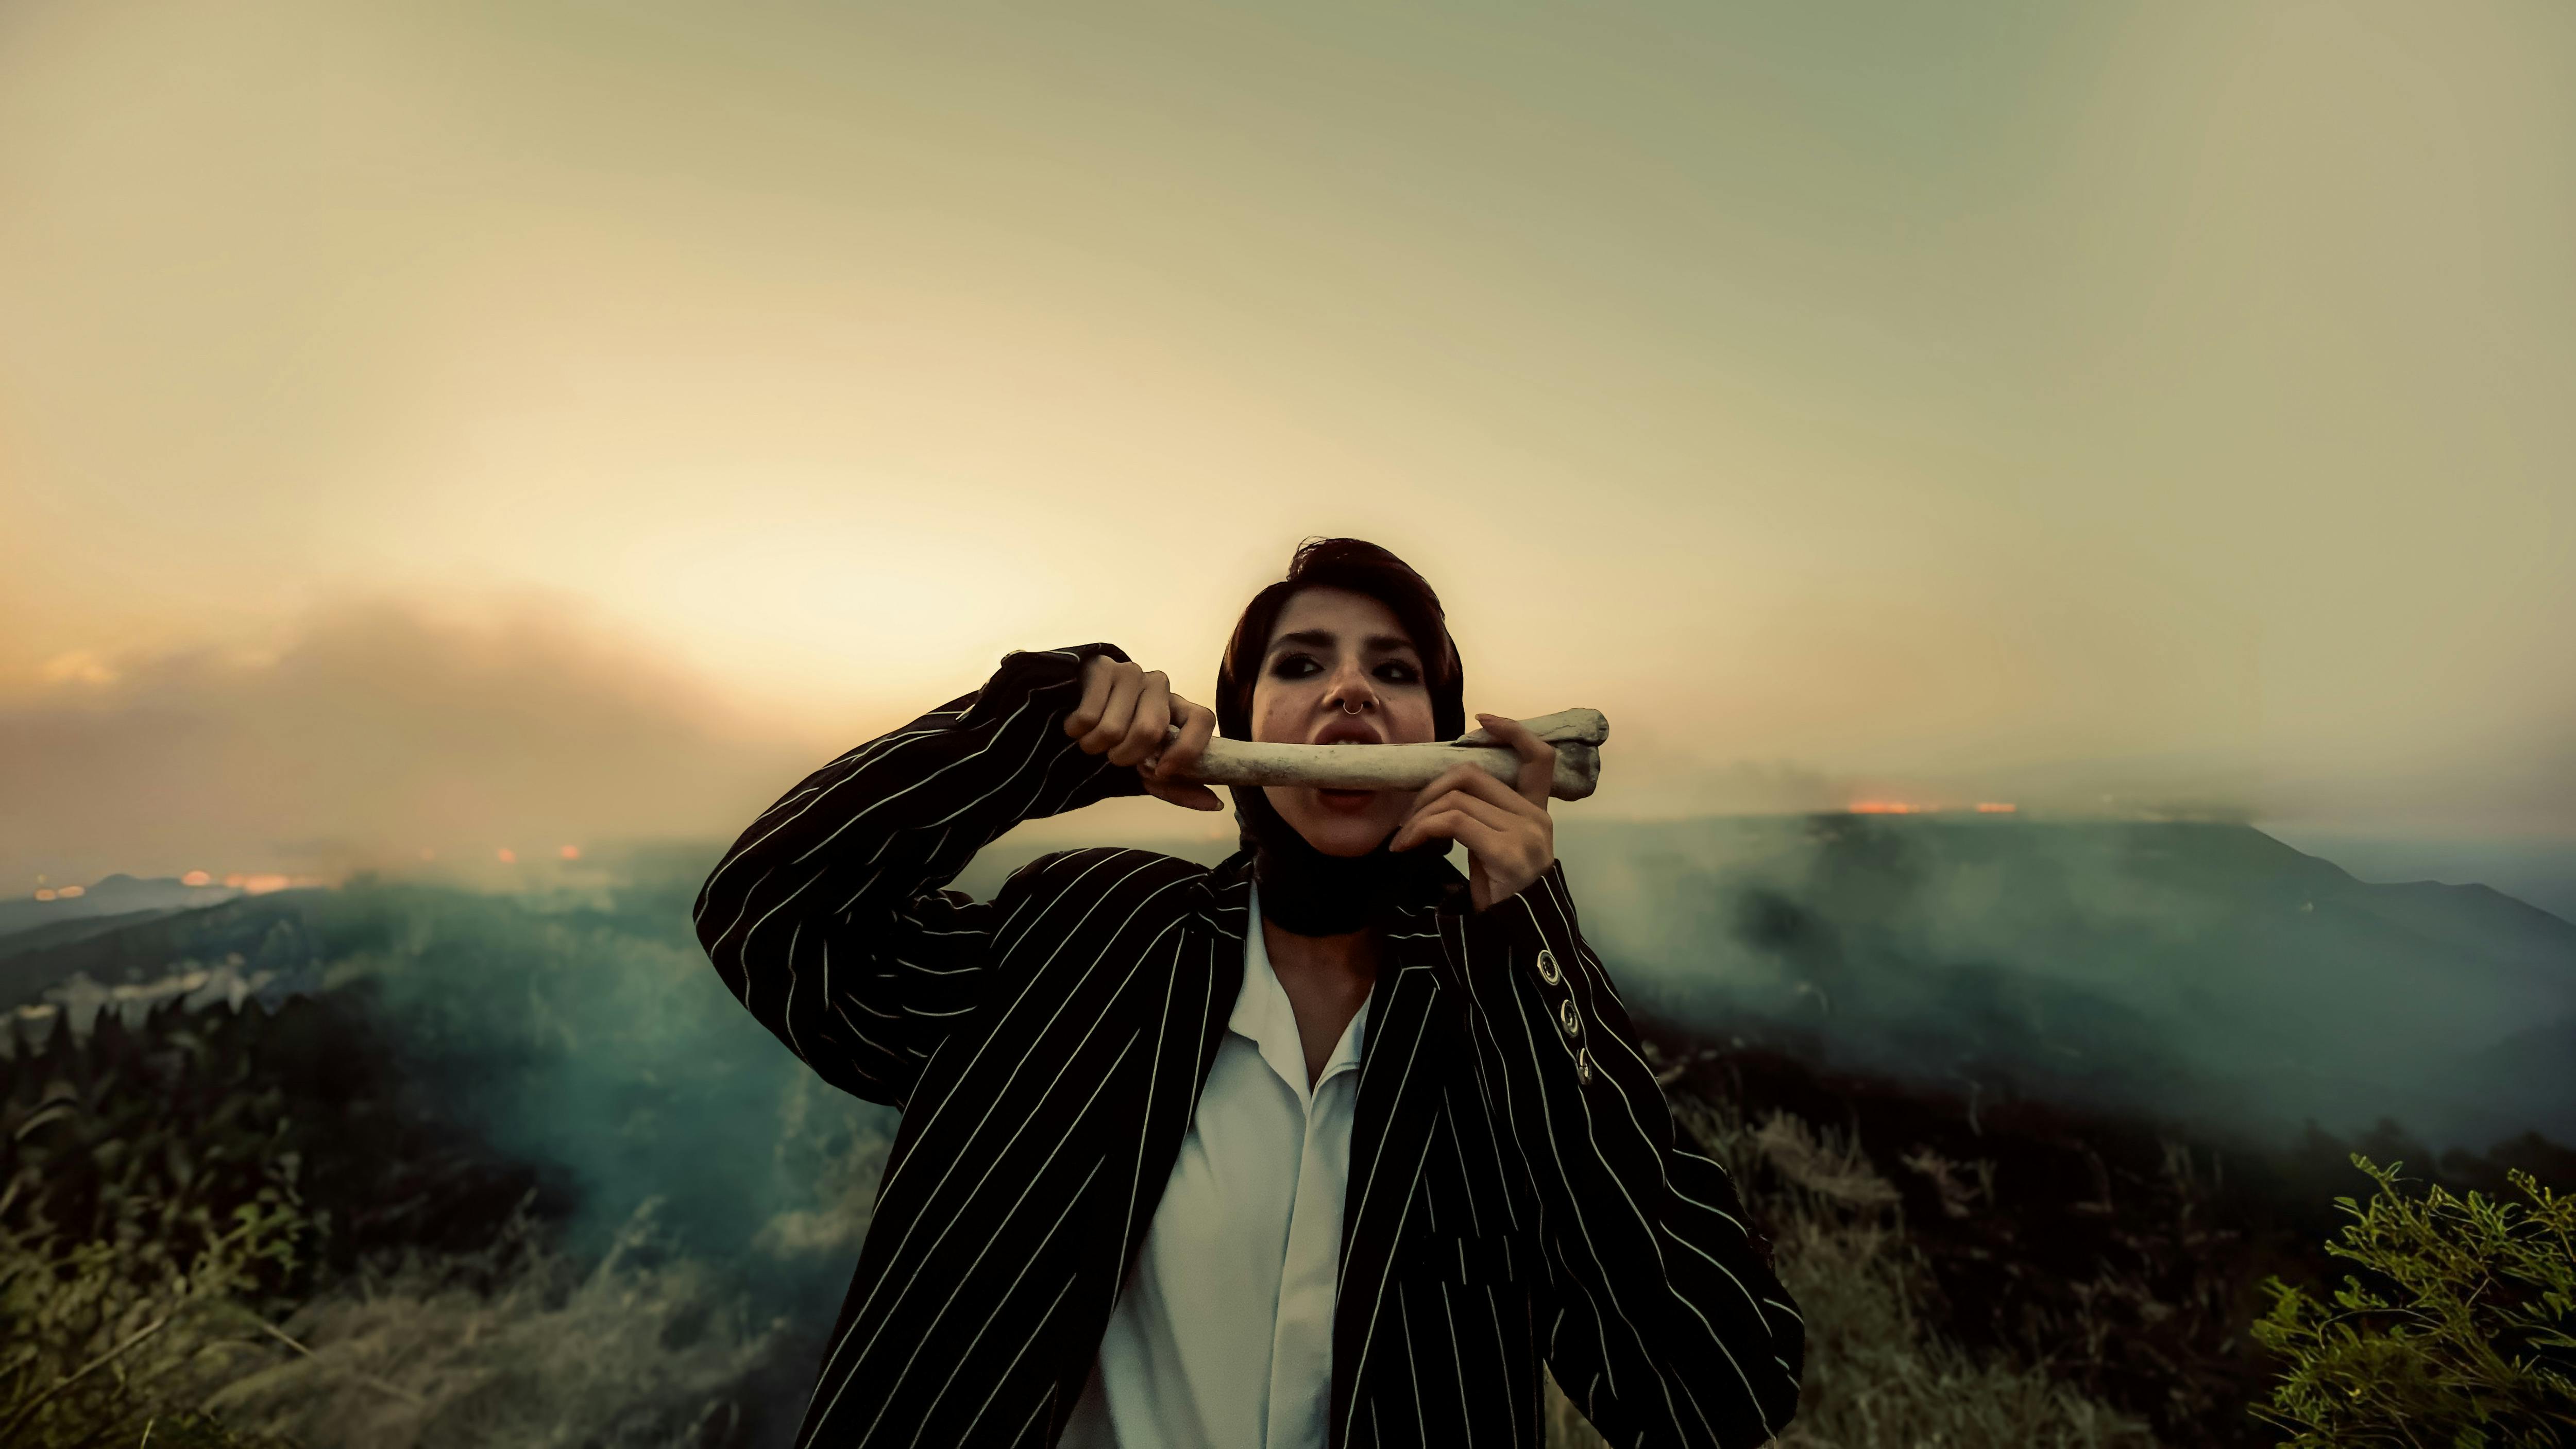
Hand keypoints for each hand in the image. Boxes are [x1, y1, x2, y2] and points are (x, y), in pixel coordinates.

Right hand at [1066, 655, 1223, 810]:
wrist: (1076, 711)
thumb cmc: (1119, 742)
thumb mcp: (1147, 768)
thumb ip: (1177, 786)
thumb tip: (1215, 805)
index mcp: (1178, 708)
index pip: (1202, 719)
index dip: (1186, 749)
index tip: (1162, 770)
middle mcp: (1160, 686)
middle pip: (1149, 730)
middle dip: (1124, 756)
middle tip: (1113, 756)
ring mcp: (1132, 673)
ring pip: (1112, 728)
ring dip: (1094, 747)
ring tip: (1092, 739)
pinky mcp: (1102, 667)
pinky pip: (1087, 717)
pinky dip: (1077, 732)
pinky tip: (1078, 725)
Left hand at [1389, 712, 1555, 909]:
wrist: (1516, 944)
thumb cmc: (1502, 899)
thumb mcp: (1493, 852)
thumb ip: (1482, 820)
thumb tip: (1438, 796)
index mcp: (1536, 813)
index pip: (1538, 758)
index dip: (1512, 731)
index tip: (1482, 718)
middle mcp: (1536, 818)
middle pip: (1472, 775)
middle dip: (1428, 790)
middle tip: (1405, 820)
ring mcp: (1525, 834)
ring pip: (1456, 798)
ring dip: (1417, 817)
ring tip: (1402, 841)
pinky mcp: (1508, 852)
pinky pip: (1453, 822)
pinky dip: (1421, 829)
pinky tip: (1407, 847)